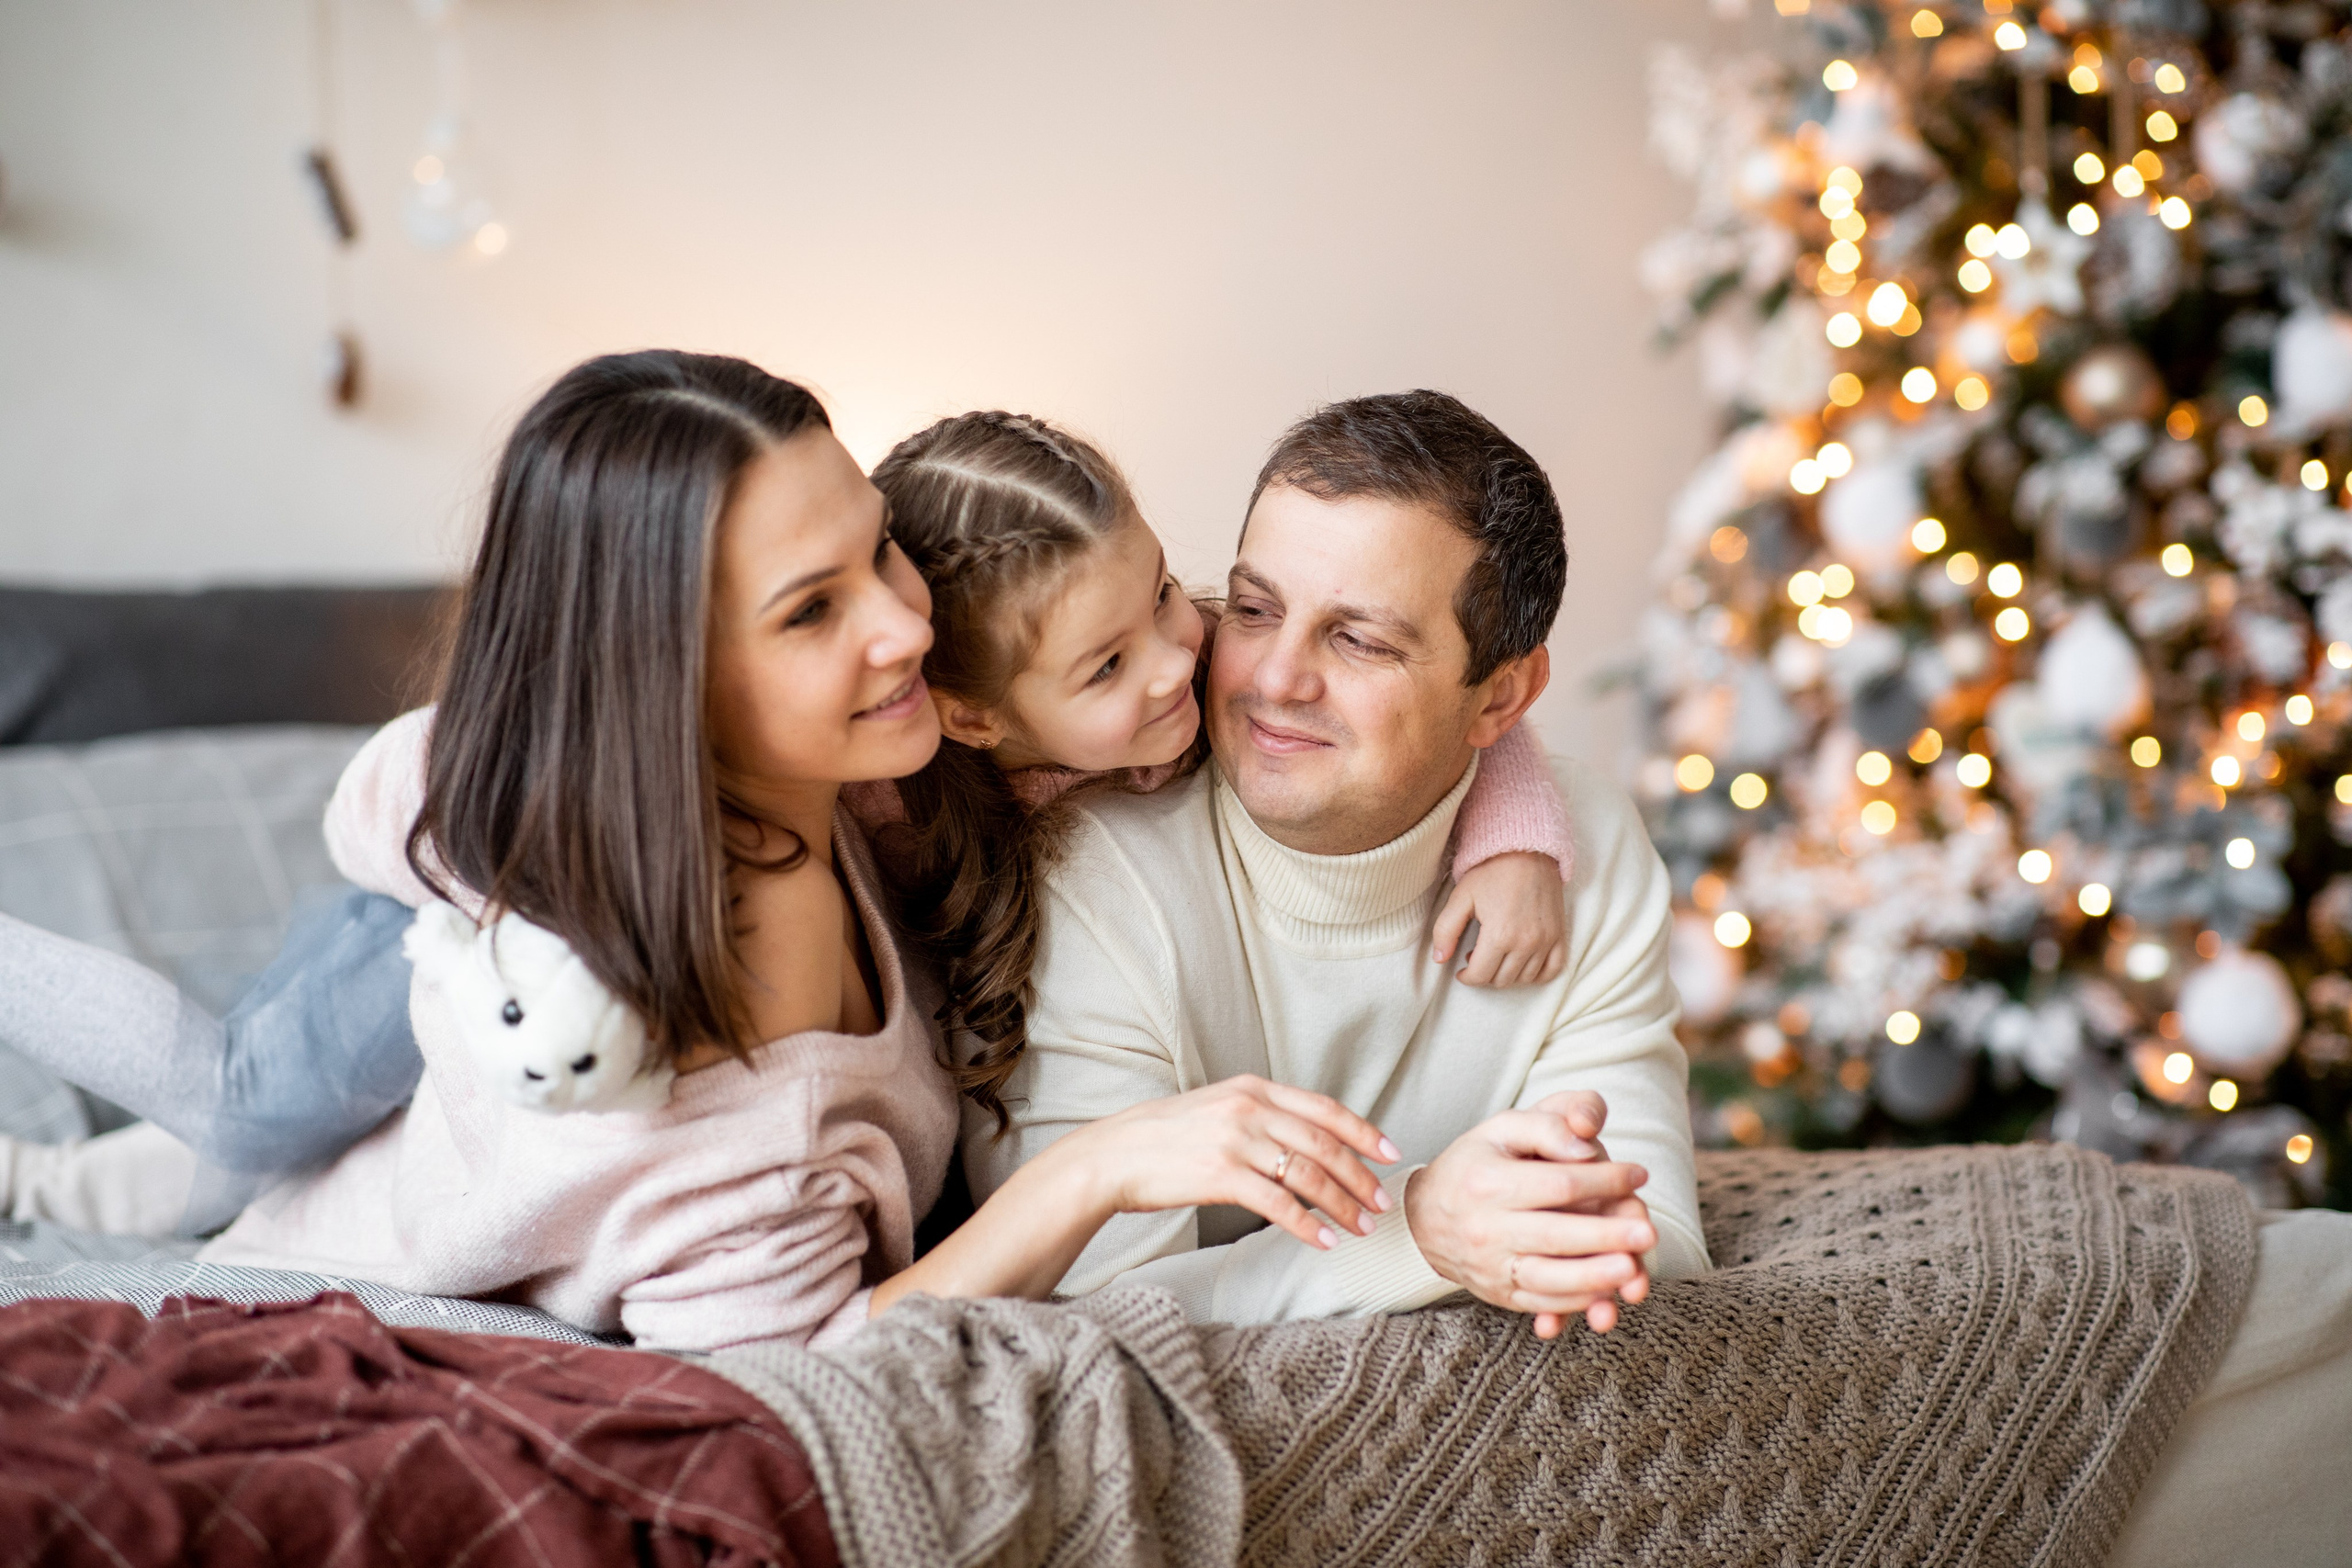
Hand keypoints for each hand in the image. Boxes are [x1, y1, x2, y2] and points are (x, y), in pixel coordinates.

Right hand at [1055, 1075, 1401, 1251]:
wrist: (1112, 1155)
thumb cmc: (1163, 1138)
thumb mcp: (1216, 1107)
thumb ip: (1258, 1115)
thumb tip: (1302, 1140)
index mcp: (1252, 1088)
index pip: (1323, 1108)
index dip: (1362, 1131)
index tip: (1391, 1151)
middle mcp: (1249, 1108)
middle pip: (1324, 1143)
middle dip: (1360, 1175)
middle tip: (1382, 1202)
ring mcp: (1235, 1140)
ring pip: (1308, 1174)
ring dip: (1341, 1205)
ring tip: (1361, 1227)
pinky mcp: (1221, 1174)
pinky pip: (1278, 1204)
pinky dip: (1307, 1226)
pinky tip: (1323, 1242)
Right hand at [1404, 1097, 1654, 1336]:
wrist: (1425, 1217)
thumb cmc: (1477, 1163)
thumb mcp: (1503, 1127)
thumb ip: (1547, 1124)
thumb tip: (1586, 1146)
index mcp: (1488, 1182)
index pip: (1557, 1183)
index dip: (1603, 1179)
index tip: (1638, 1173)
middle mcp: (1485, 1228)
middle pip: (1555, 1235)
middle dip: (1606, 1236)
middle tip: (1648, 1233)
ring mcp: (1490, 1266)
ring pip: (1547, 1279)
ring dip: (1593, 1279)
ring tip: (1631, 1272)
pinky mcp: (1498, 1293)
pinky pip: (1540, 1303)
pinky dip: (1575, 1304)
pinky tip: (1606, 1296)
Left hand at [1431, 852, 1566, 986]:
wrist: (1527, 850)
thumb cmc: (1492, 871)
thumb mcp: (1461, 897)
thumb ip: (1446, 930)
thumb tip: (1439, 959)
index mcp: (1499, 935)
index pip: (1480, 975)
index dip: (1467, 977)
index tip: (1461, 971)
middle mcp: (1526, 943)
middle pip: (1502, 980)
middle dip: (1485, 974)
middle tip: (1477, 958)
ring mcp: (1546, 940)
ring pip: (1525, 978)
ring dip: (1508, 974)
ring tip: (1497, 956)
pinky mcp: (1559, 934)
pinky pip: (1553, 969)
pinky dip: (1538, 974)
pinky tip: (1523, 965)